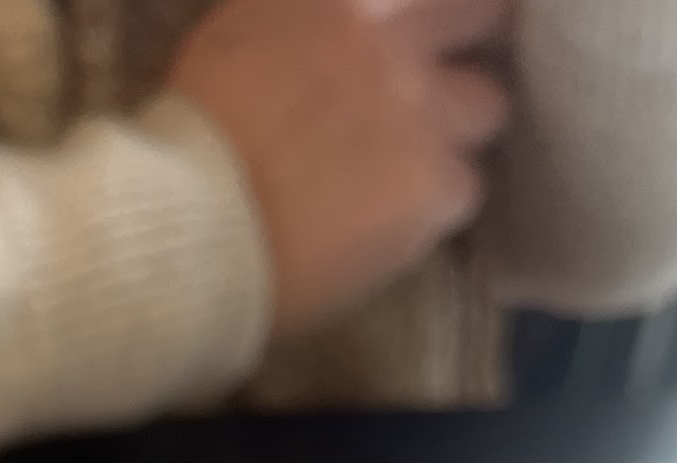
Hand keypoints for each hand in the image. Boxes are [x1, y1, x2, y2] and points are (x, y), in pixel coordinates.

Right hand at [169, 0, 510, 336]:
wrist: (190, 226)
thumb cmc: (192, 134)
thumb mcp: (241, 28)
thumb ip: (303, 12)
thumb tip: (338, 19)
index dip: (447, 7)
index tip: (443, 22)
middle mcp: (396, 29)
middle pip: (486, 14)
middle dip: (476, 43)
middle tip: (452, 82)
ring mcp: (422, 108)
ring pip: (485, 107)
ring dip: (455, 132)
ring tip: (411, 169)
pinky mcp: (432, 185)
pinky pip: (464, 189)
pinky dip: (434, 205)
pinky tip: (391, 224)